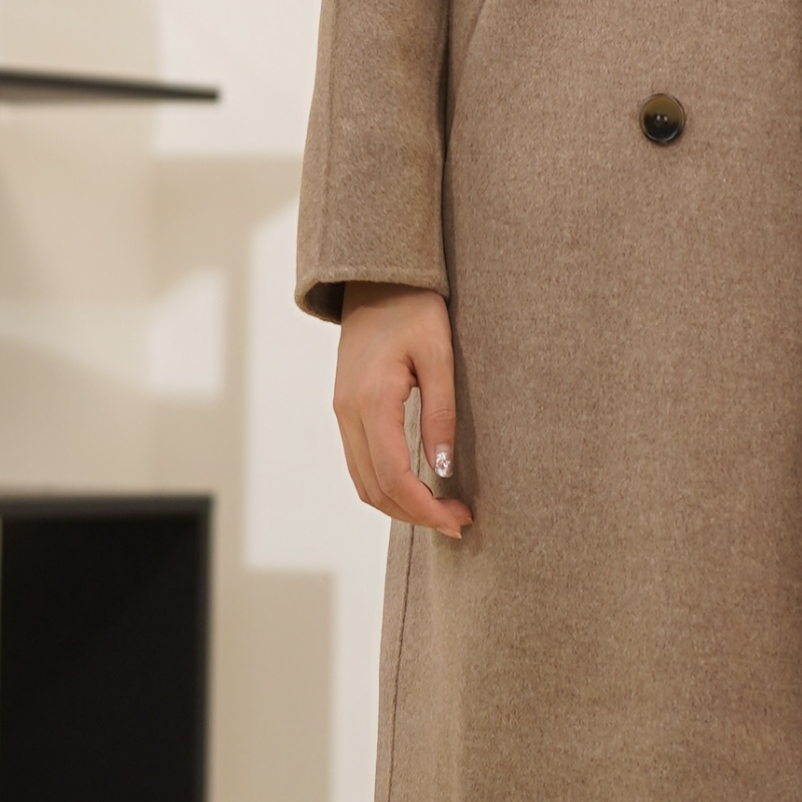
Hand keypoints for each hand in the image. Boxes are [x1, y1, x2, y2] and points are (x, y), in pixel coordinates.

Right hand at [333, 284, 471, 535]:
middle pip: (375, 489)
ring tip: (442, 510)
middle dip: (416, 515)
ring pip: (363, 482)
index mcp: (371, 401)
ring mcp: (342, 413)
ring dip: (400, 505)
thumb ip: (441, 413)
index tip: (459, 521)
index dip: (425, 509)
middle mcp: (348, 413)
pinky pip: (360, 463)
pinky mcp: (346, 410)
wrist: (377, 280)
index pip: (394, 477)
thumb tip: (442, 468)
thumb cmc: (414, 310)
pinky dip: (386, 486)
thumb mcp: (440, 355)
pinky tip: (417, 486)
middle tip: (458, 521)